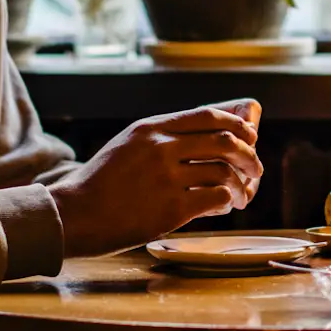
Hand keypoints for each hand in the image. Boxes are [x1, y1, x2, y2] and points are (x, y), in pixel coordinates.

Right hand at [48, 100, 263, 256]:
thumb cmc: (100, 184)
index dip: (237, 124)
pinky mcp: (172, 209)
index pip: (207, 115)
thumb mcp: (126, 146)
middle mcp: (161, 148)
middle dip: (249, 156)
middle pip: (225, 142)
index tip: (250, 135)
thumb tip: (205, 138)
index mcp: (151, 128)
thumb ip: (161, 139)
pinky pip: (217, 198)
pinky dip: (228, 202)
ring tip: (240, 196)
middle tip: (255, 169)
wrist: (75, 215)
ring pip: (225, 172)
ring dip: (241, 185)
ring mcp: (167, 178)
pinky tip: (225, 208)